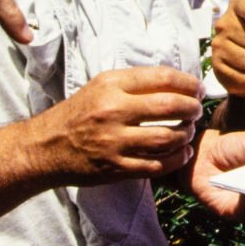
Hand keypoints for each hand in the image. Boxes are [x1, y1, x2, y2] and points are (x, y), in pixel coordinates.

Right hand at [35, 67, 201, 183]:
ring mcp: (114, 142)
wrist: (46, 147)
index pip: (161, 77)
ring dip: (185, 134)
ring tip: (188, 131)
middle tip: (196, 110)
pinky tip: (182, 153)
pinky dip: (175, 159)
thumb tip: (175, 81)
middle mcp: (112, 111)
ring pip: (166, 137)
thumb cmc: (78, 113)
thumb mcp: (100, 86)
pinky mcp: (115, 168)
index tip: (197, 88)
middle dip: (192, 108)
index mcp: (110, 85)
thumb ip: (133, 83)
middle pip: (169, 106)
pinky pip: (156, 165)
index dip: (187, 83)